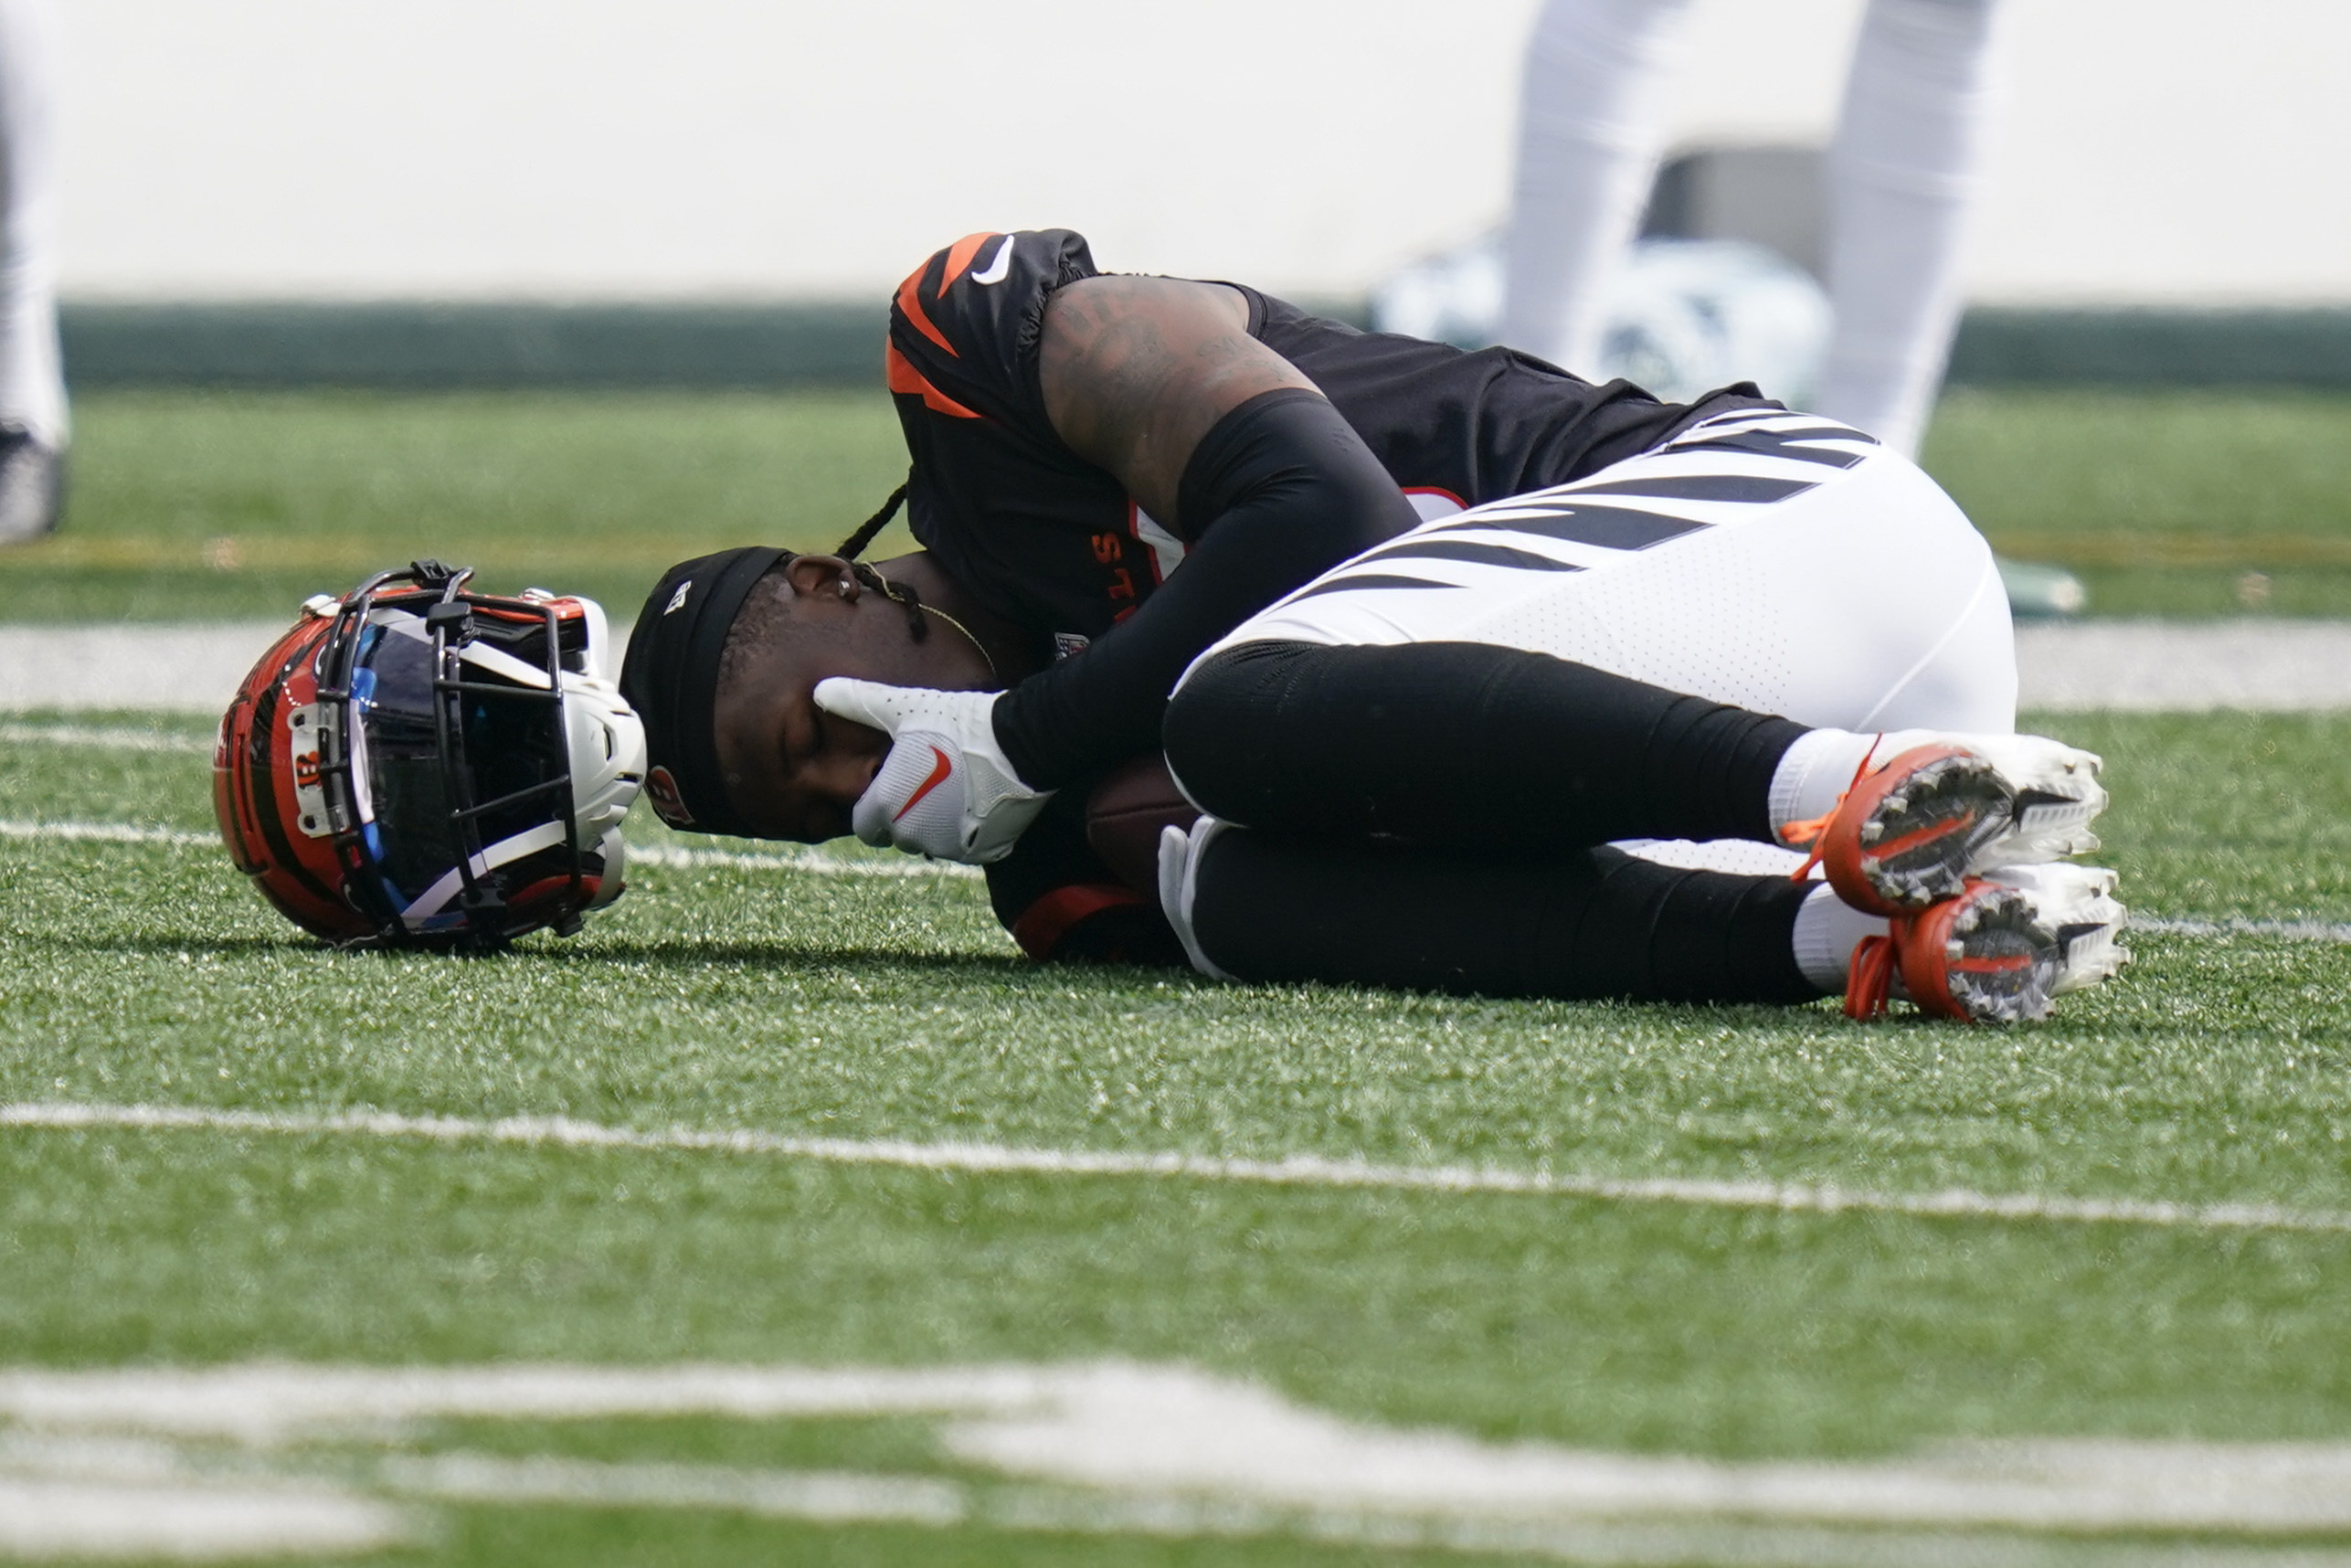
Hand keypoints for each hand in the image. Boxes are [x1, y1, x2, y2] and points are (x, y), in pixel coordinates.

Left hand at [813, 678, 1052, 863]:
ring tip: (957, 787)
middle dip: (908, 814)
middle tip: (930, 779)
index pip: (864, 825)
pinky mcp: (982, 852)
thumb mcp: (904, 709)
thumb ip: (859, 703)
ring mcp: (949, 847)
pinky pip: (965, 846)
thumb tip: (821, 689)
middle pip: (899, 834)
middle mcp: (913, 835)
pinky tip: (979, 801)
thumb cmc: (956, 725)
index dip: (875, 805)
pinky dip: (969, 830)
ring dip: (938, 823)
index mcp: (886, 807)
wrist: (1020, 744)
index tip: (895, 784)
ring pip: (932, 841)